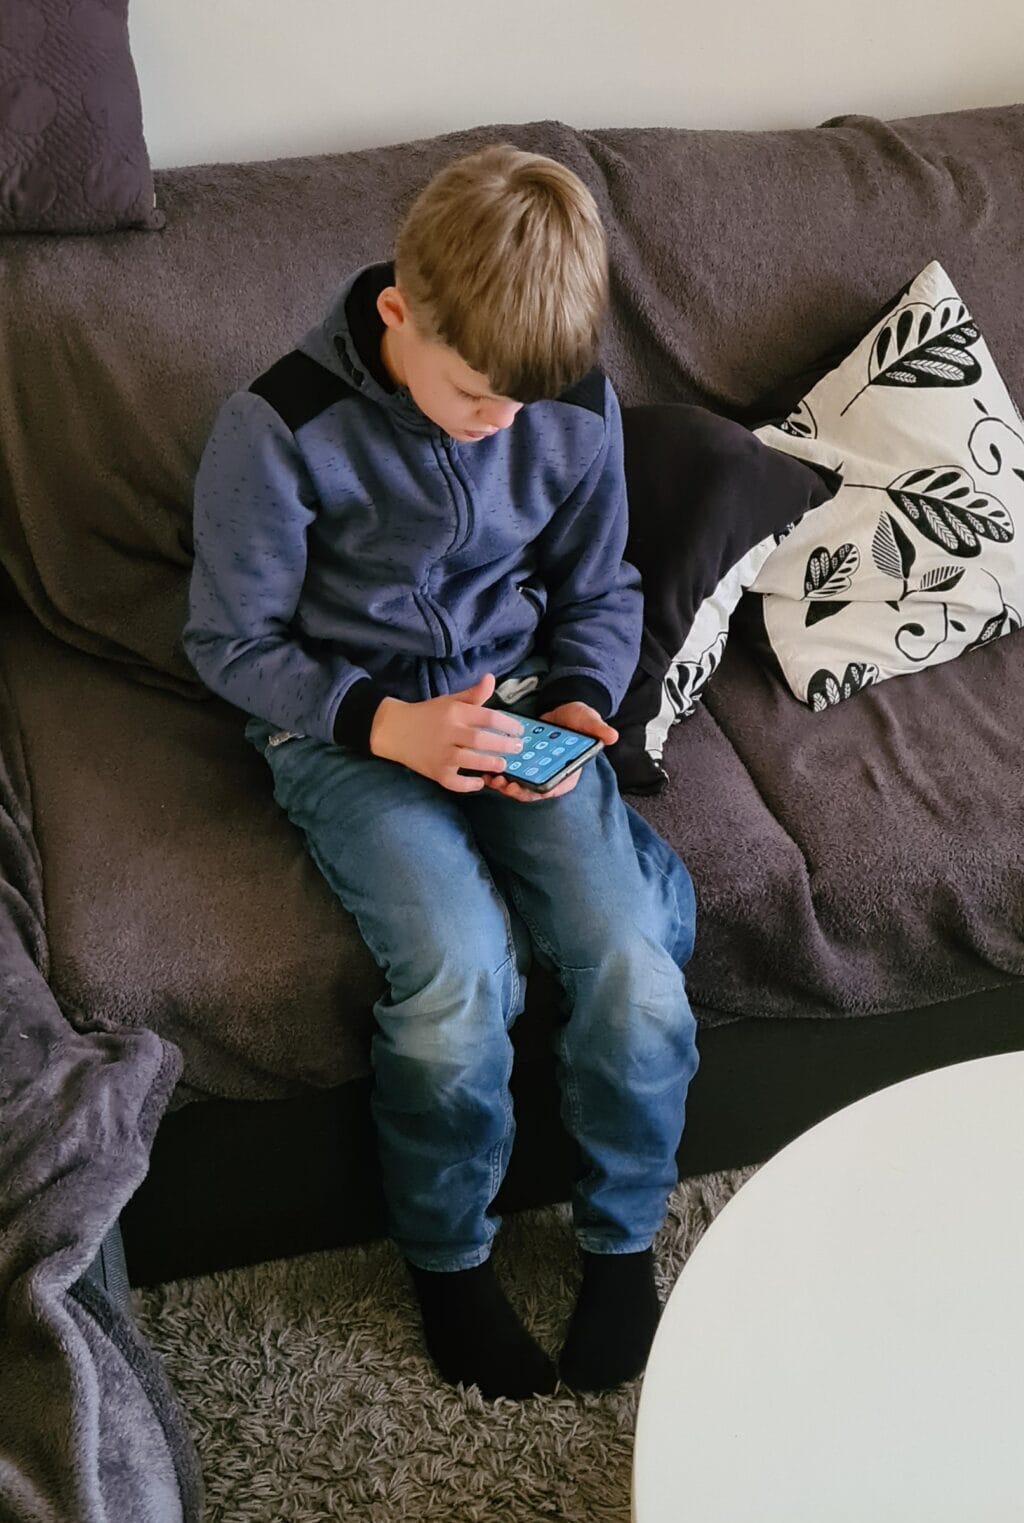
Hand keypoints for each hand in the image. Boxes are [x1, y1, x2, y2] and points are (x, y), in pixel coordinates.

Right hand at [369, 673, 524, 792]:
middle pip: (480, 739)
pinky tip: (479, 782)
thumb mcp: (450, 701)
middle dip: (503, 744)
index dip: (507, 724)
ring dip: (488, 763)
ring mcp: (441, 753)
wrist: (394, 729)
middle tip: (518, 748)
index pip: (487, 716)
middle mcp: (448, 732)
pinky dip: (467, 785)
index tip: (520, 730)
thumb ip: (473, 694)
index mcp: (455, 713)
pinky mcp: (435, 771)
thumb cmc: (428, 714)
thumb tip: (491, 678)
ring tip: (503, 764)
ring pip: (468, 760)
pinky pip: (453, 781)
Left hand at [484, 702, 617, 803]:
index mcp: (569, 772)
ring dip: (505, 784)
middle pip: (533, 790)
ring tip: (491, 778)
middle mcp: (552, 774)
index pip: (554, 788)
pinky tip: (486, 769)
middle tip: (502, 784)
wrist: (563, 708)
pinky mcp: (524, 762)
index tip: (524, 789)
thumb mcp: (589, 720)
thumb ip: (598, 729)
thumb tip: (612, 736)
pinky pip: (511, 771)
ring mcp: (537, 769)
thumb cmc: (579, 717)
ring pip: (519, 783)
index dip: (539, 792)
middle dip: (517, 790)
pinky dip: (499, 772)